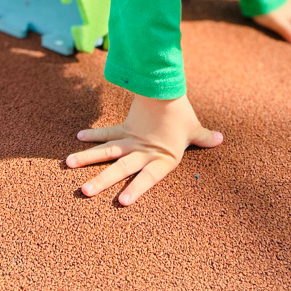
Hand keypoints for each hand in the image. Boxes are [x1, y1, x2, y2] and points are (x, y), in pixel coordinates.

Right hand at [66, 93, 222, 205]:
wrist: (166, 88)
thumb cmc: (181, 112)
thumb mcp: (193, 129)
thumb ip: (204, 138)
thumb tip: (221, 139)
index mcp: (161, 157)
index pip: (147, 178)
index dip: (135, 189)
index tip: (121, 202)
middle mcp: (142, 151)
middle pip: (119, 167)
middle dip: (101, 181)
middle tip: (84, 191)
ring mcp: (130, 140)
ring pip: (106, 151)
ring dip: (87, 158)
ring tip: (69, 164)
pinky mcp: (124, 127)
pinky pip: (106, 134)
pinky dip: (92, 136)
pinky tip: (77, 139)